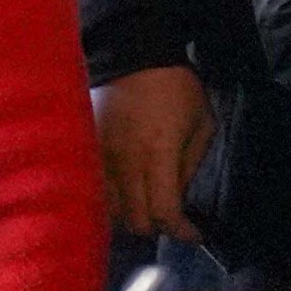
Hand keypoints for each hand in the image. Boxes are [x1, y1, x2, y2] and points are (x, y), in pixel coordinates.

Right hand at [97, 66, 213, 240]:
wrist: (136, 56)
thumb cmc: (178, 88)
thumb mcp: (202, 124)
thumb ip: (190, 167)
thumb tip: (177, 199)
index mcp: (158, 154)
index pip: (164, 212)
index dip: (182, 231)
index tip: (195, 234)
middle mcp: (126, 162)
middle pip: (135, 221)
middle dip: (157, 228)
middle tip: (171, 220)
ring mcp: (102, 158)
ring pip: (111, 212)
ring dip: (132, 217)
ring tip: (147, 207)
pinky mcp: (88, 152)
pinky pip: (95, 192)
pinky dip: (111, 203)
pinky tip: (125, 195)